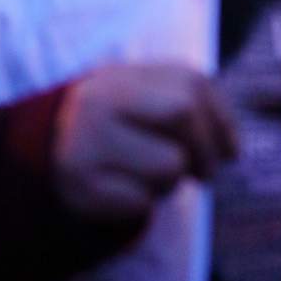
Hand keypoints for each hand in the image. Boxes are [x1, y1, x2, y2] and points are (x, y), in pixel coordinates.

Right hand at [52, 64, 237, 221]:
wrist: (49, 154)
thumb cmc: (124, 127)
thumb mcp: (155, 102)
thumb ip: (200, 108)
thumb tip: (231, 151)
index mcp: (124, 76)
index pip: (193, 85)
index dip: (222, 122)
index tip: (230, 151)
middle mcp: (100, 102)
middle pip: (182, 113)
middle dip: (205, 150)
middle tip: (205, 173)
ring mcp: (86, 142)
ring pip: (168, 166)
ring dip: (171, 181)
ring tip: (148, 176)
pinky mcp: (79, 186)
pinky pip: (141, 203)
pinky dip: (144, 204)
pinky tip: (124, 192)